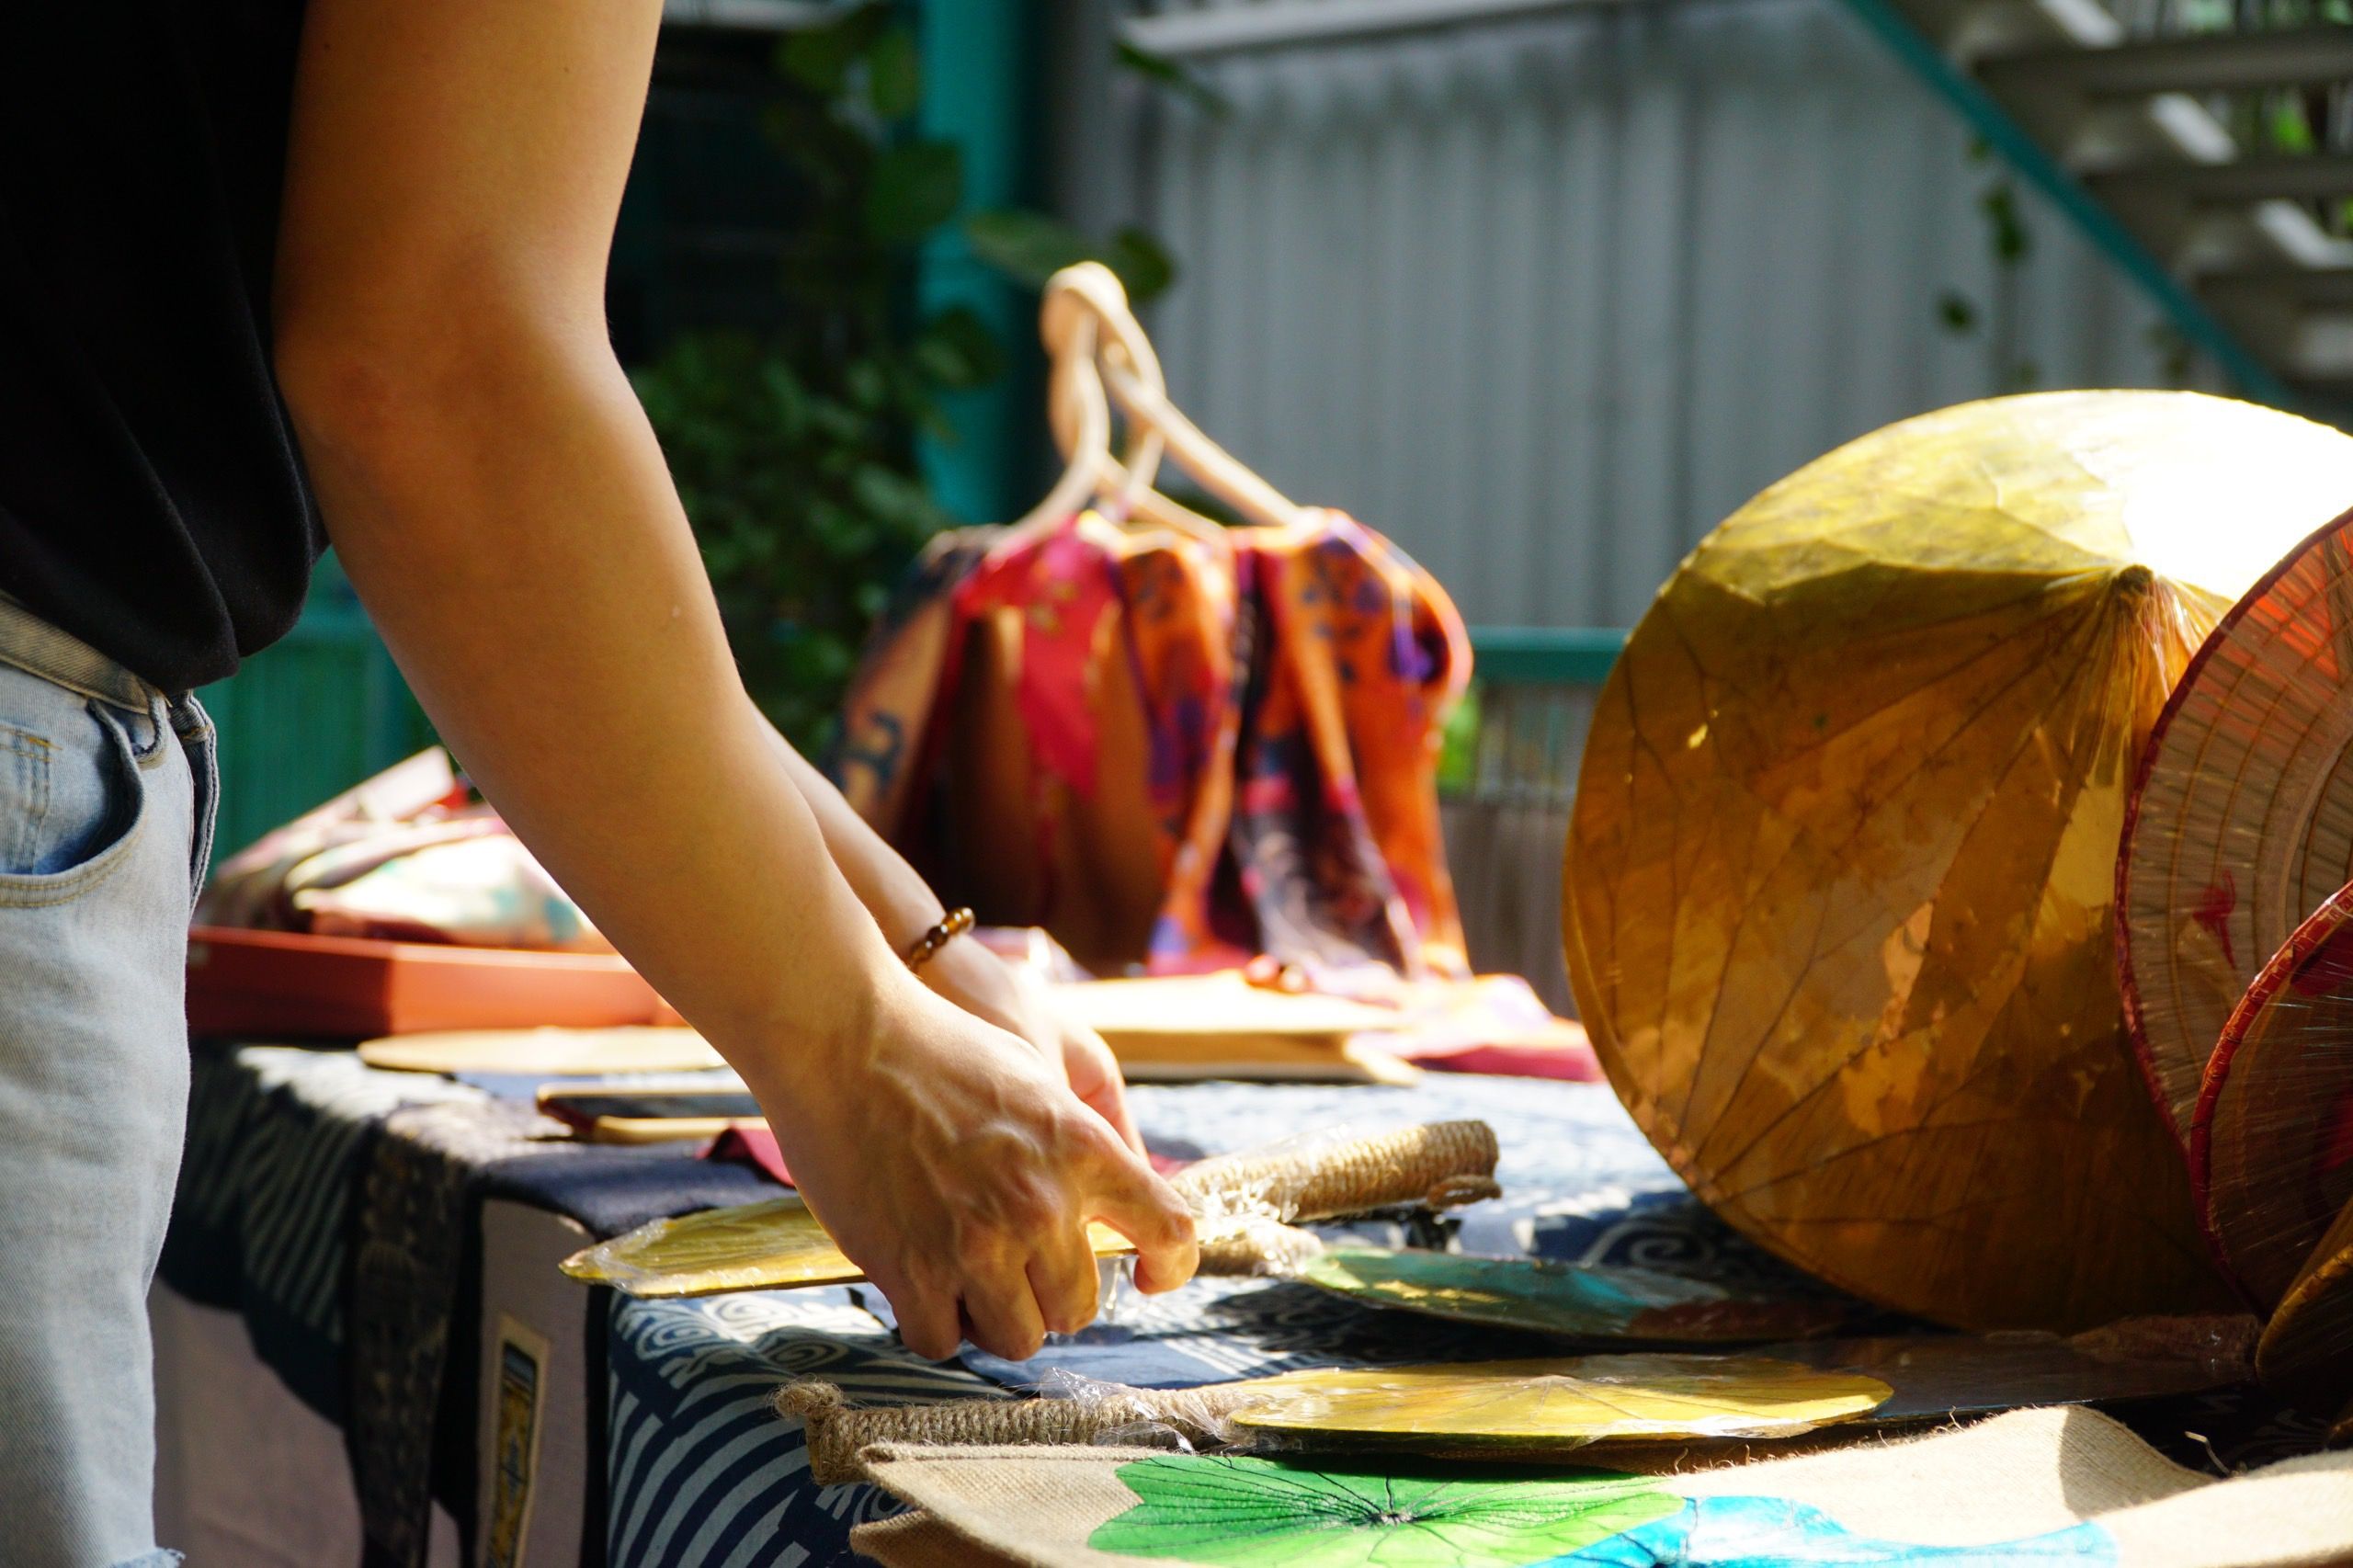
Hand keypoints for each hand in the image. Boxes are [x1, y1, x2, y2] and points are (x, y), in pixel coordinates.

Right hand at [746, 974, 1196, 1361]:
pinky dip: (935, 1322)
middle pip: (1080, 1307)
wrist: (843, 1038)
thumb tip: (1111, 1200)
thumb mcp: (1038, 1073)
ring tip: (971, 1279)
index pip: (1169, 1231)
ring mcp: (977, 1245)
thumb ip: (1083, 1138)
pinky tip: (923, 1286)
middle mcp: (1041, 1205)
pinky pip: (942, 1340)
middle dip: (1052, 1294)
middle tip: (1019, 1266)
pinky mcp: (912, 1272)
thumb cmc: (938, 1045)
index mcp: (1084, 1148)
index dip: (1169, 1265)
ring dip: (997, 1317)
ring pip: (1018, 1339)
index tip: (1148, 1276)